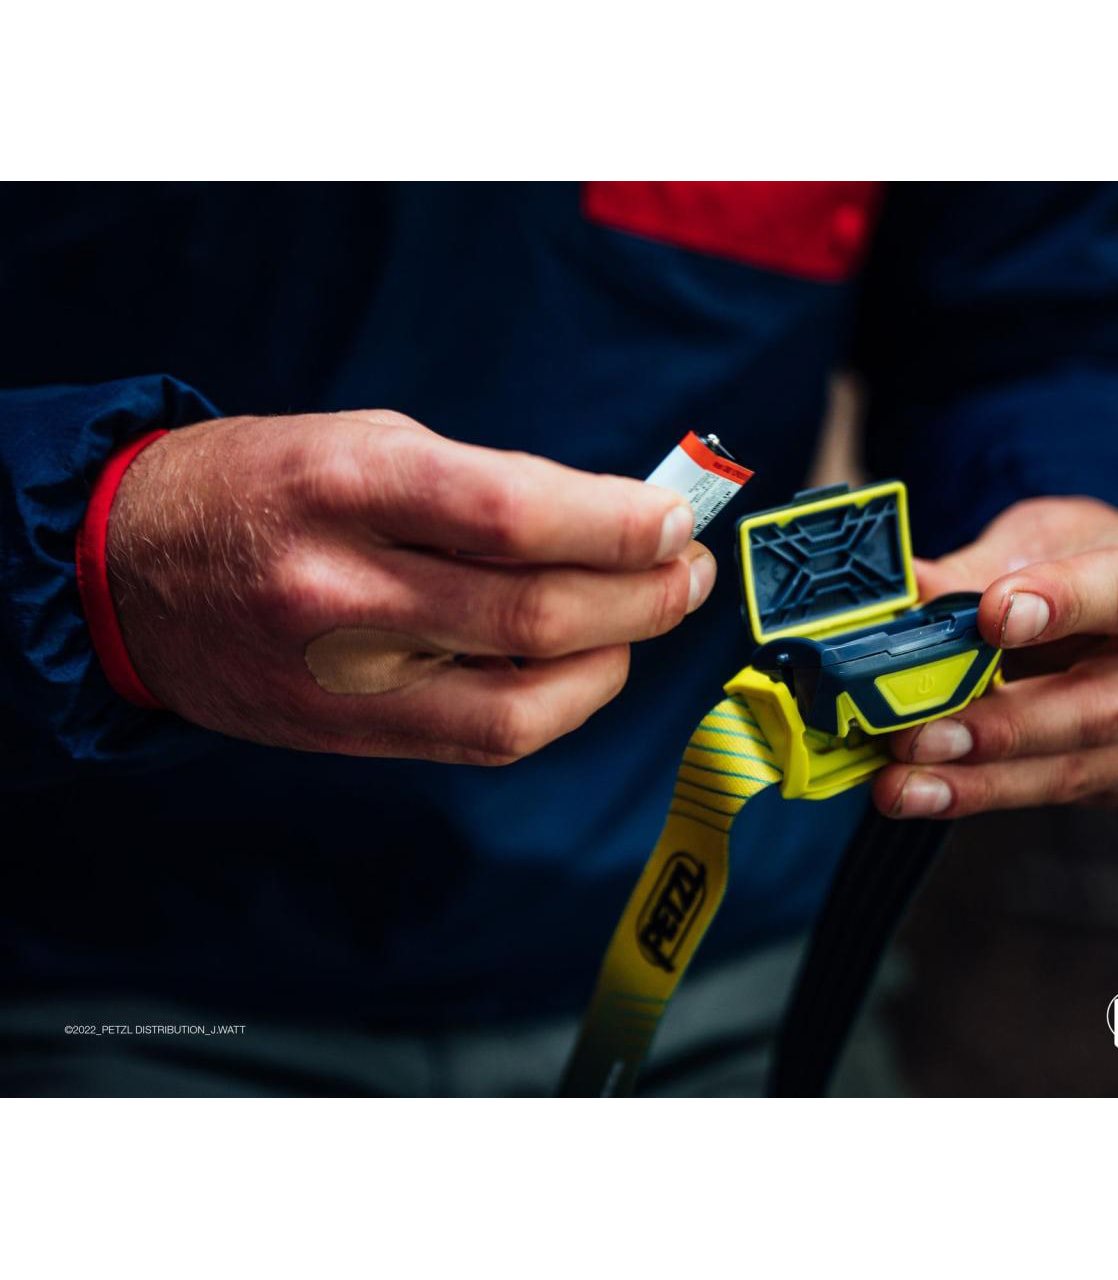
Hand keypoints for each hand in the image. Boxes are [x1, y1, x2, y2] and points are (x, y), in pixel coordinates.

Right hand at [107, 411, 714, 763]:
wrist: (128, 571)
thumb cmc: (263, 486)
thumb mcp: (364, 442)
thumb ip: (486, 483)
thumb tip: (610, 522)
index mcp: (345, 486)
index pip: (513, 516)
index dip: (616, 525)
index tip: (673, 521)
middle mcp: (340, 589)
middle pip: (532, 617)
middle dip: (640, 598)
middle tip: (686, 575)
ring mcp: (342, 678)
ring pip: (520, 705)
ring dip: (613, 663)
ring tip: (643, 621)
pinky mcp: (348, 735)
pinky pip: (484, 741)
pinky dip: (557, 707)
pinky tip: (583, 668)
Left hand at [872, 497, 1117, 818]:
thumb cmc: (1084, 557)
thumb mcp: (1039, 539)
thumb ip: (979, 569)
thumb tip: (907, 588)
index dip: (1065, 605)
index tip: (993, 615)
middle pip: (1102, 708)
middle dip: (1000, 727)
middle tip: (917, 734)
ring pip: (1072, 769)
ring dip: (977, 783)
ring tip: (900, 785)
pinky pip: (1051, 790)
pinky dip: (979, 792)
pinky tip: (920, 789)